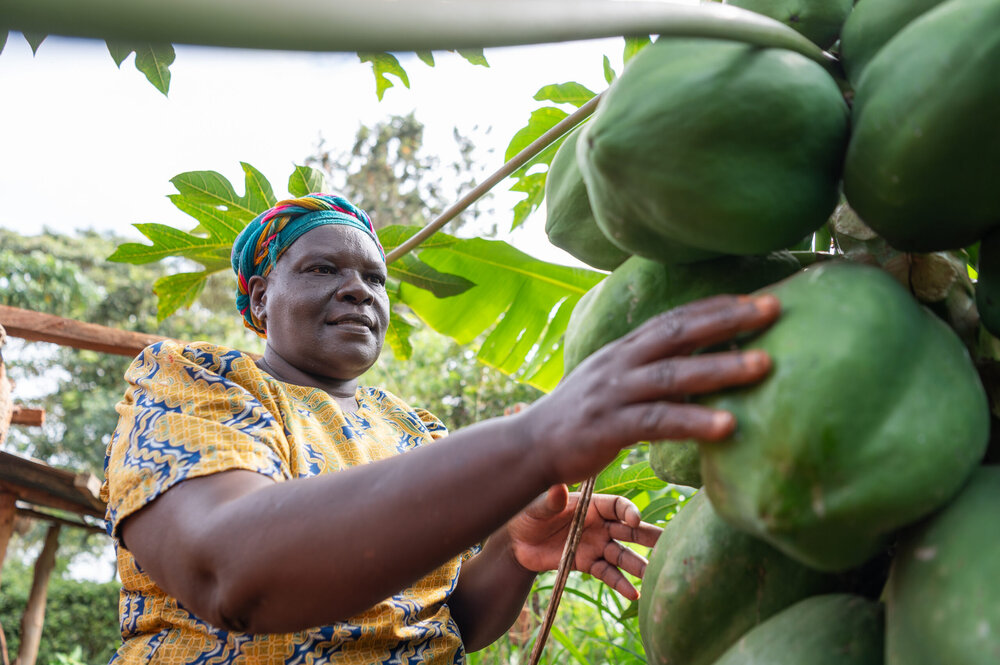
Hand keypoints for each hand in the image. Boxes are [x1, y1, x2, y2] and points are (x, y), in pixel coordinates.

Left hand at [505, 484, 661, 600]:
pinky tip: (634, 595)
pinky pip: (608, 574)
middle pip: (630, 530)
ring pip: (623, 555)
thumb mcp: (534, 507)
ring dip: (640, 565)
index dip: (629, 511)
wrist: (516, 543)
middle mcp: (599, 524)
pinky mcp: (587, 564)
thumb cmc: (526, 515)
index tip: (633, 520)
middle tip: (671, 544)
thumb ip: (548, 501)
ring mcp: (596, 545)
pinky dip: (621, 584)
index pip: (618, 506)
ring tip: (656, 576)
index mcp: (591, 504)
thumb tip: (558, 490)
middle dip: (650, 537)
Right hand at [517, 294, 779, 484]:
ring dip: (720, 368)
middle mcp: (620, 362)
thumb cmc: (583, 416)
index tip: (759, 298)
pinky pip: (657, 422)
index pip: (675, 317)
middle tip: (774, 310)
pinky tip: (728, 426)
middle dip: (728, 319)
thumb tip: (702, 366)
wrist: (529, 445)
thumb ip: (652, 370)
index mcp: (625, 349)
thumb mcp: (615, 382)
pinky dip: (694, 422)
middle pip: (679, 332)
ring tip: (764, 366)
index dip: (716, 306)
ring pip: (673, 375)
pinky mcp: (608, 427)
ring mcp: (614, 393)